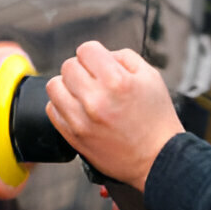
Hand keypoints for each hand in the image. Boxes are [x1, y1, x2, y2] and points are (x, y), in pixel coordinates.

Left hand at [45, 41, 183, 191]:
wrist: (158, 159)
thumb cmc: (156, 118)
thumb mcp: (150, 77)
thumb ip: (123, 57)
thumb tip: (100, 55)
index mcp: (117, 81)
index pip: (86, 50)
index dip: (95, 54)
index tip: (101, 64)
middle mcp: (96, 99)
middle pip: (68, 66)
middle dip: (82, 69)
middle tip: (96, 80)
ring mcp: (81, 120)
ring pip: (55, 86)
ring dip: (68, 86)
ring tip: (84, 93)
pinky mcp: (73, 136)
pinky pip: (52, 109)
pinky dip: (63, 105)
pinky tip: (79, 109)